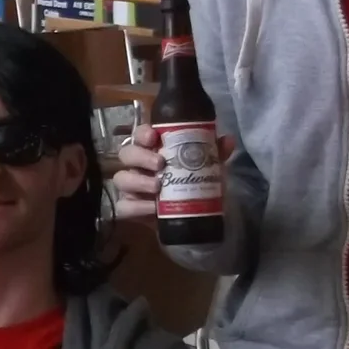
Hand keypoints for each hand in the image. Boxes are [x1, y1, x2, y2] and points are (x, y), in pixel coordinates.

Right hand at [107, 120, 236, 221]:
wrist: (195, 216)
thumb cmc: (196, 184)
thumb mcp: (209, 168)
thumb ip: (216, 154)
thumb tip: (227, 139)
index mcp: (152, 149)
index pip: (139, 134)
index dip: (142, 133)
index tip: (154, 136)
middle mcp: (138, 165)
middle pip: (126, 153)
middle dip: (141, 156)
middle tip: (160, 163)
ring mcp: (131, 187)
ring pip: (121, 179)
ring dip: (138, 181)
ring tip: (157, 187)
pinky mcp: (131, 208)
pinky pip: (124, 207)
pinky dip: (136, 207)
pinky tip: (152, 208)